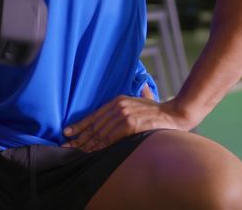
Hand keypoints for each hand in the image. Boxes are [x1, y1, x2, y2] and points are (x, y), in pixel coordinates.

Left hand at [63, 86, 192, 151]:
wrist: (176, 114)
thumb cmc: (159, 111)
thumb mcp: (142, 100)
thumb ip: (135, 98)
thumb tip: (141, 87)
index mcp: (118, 101)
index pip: (94, 115)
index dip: (79, 125)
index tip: (66, 133)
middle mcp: (118, 106)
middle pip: (94, 125)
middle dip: (79, 138)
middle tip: (65, 147)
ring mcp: (124, 115)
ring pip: (100, 133)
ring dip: (87, 145)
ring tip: (75, 153)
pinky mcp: (131, 124)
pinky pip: (111, 138)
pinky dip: (100, 147)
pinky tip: (92, 153)